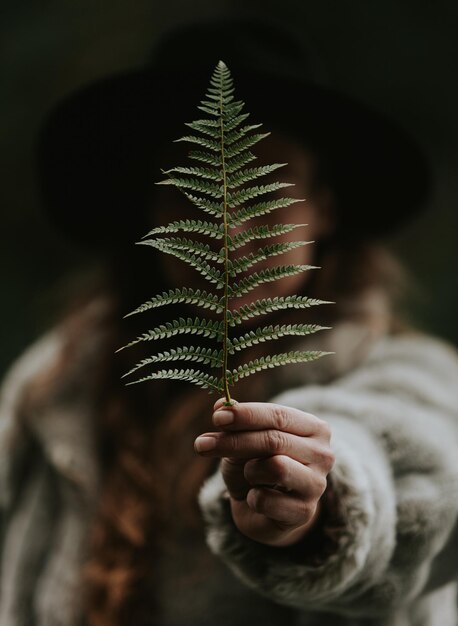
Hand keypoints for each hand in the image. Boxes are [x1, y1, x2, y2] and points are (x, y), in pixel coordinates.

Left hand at [194, 398, 334, 546]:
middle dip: (234, 441)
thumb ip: (235, 422)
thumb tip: (219, 405)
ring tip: (249, 475)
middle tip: (201, 445)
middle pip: (274, 440)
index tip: (216, 417)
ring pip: (276, 468)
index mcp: (314, 427)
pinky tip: (256, 498)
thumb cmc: (256, 466)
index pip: (279, 415)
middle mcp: (323, 454)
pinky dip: (252, 498)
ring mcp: (317, 484)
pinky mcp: (305, 512)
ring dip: (250, 471)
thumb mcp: (243, 440)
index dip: (246, 415)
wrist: (264, 511)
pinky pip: (267, 500)